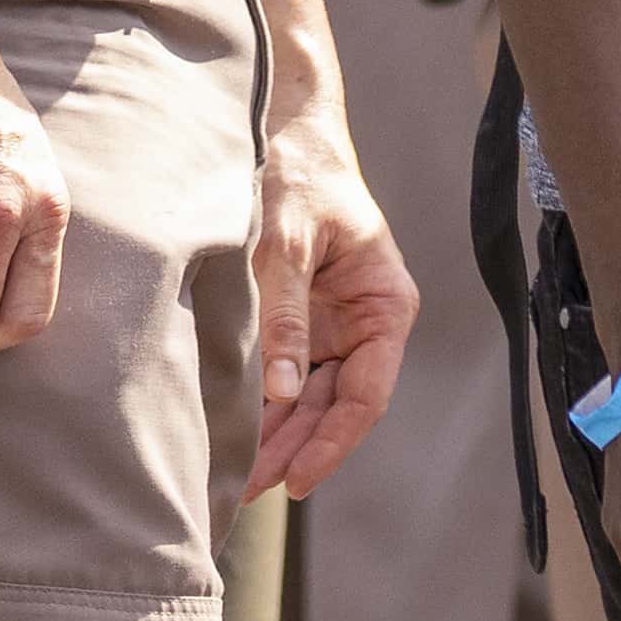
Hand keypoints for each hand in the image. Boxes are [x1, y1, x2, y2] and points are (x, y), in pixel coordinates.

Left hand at [245, 129, 419, 494]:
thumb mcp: (286, 239)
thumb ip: (283, 311)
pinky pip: (288, 373)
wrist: (282, 130)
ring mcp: (333, 324)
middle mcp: (366, 323)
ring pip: (311, 398)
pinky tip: (235, 435)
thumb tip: (283, 390)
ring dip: (278, 437)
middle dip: (296, 450)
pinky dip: (264, 404)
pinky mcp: (300, 318)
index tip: (297, 480)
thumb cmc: (297, 173)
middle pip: (336, 406)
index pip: (366, 394)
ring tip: (238, 479)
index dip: (333, 442)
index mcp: (385, 305)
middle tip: (249, 490)